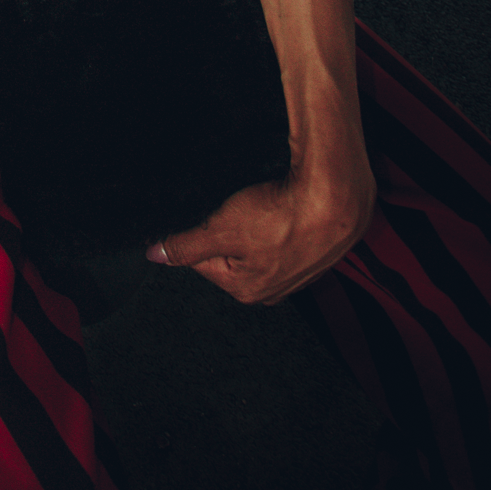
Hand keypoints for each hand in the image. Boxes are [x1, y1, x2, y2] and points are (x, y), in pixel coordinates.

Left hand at [145, 161, 375, 304]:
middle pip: (230, 252)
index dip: (200, 231)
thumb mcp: (220, 229)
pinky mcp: (315, 252)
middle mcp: (272, 289)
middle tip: (241, 208)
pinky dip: (278, 219)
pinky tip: (281, 207)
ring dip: (255, 222)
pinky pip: (283, 234)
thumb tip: (154, 255)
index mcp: (246, 290)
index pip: (202, 261)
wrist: (336, 198)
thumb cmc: (281, 217)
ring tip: (263, 206)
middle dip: (229, 227)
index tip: (211, 214)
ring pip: (257, 242)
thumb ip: (186, 244)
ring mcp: (296, 273)